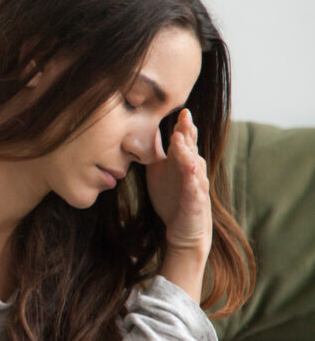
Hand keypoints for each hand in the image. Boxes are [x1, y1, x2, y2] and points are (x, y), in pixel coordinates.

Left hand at [145, 109, 211, 264]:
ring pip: (193, 165)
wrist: (183, 231)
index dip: (183, 126)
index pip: (185, 140)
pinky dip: (192, 179)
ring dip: (187, 151)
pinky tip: (189, 170)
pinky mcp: (195, 203)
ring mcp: (196, 186)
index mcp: (184, 162)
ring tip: (180, 138)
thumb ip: (155, 151)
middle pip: (191, 148)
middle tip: (184, 115)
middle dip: (188, 132)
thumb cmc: (172, 198)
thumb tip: (143, 130)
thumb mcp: (159, 171)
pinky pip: (194, 189)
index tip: (179, 109)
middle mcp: (193, 171)